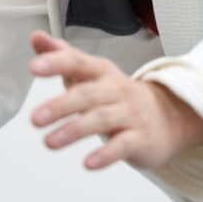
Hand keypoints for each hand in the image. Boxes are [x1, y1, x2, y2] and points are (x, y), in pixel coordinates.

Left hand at [28, 31, 202, 169]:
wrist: (168, 116)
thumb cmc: (117, 94)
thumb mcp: (91, 73)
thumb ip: (62, 55)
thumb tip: (36, 37)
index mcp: (100, 71)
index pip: (78, 62)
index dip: (56, 62)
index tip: (34, 67)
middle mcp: (116, 89)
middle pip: (88, 94)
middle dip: (60, 106)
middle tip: (34, 118)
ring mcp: (130, 114)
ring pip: (102, 120)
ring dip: (74, 131)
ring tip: (48, 142)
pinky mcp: (140, 138)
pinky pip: (123, 145)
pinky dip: (106, 155)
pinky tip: (88, 164)